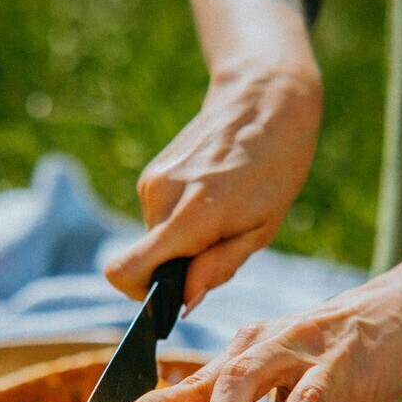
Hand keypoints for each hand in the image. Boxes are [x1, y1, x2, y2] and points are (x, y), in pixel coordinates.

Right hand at [105, 66, 321, 307]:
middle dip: (177, 266)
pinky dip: (181, 221)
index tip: (170, 295)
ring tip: (223, 214)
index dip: (140, 295)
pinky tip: (213, 197)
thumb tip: (184, 301)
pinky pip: (159, 217)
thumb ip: (219, 267)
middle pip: (147, 261)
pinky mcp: (153, 173)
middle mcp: (161, 197)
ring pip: (155, 238)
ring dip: (183, 241)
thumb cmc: (275, 169)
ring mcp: (153, 182)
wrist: (266, 101)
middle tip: (221, 243)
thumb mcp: (261, 229)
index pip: (126, 270)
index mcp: (191, 216)